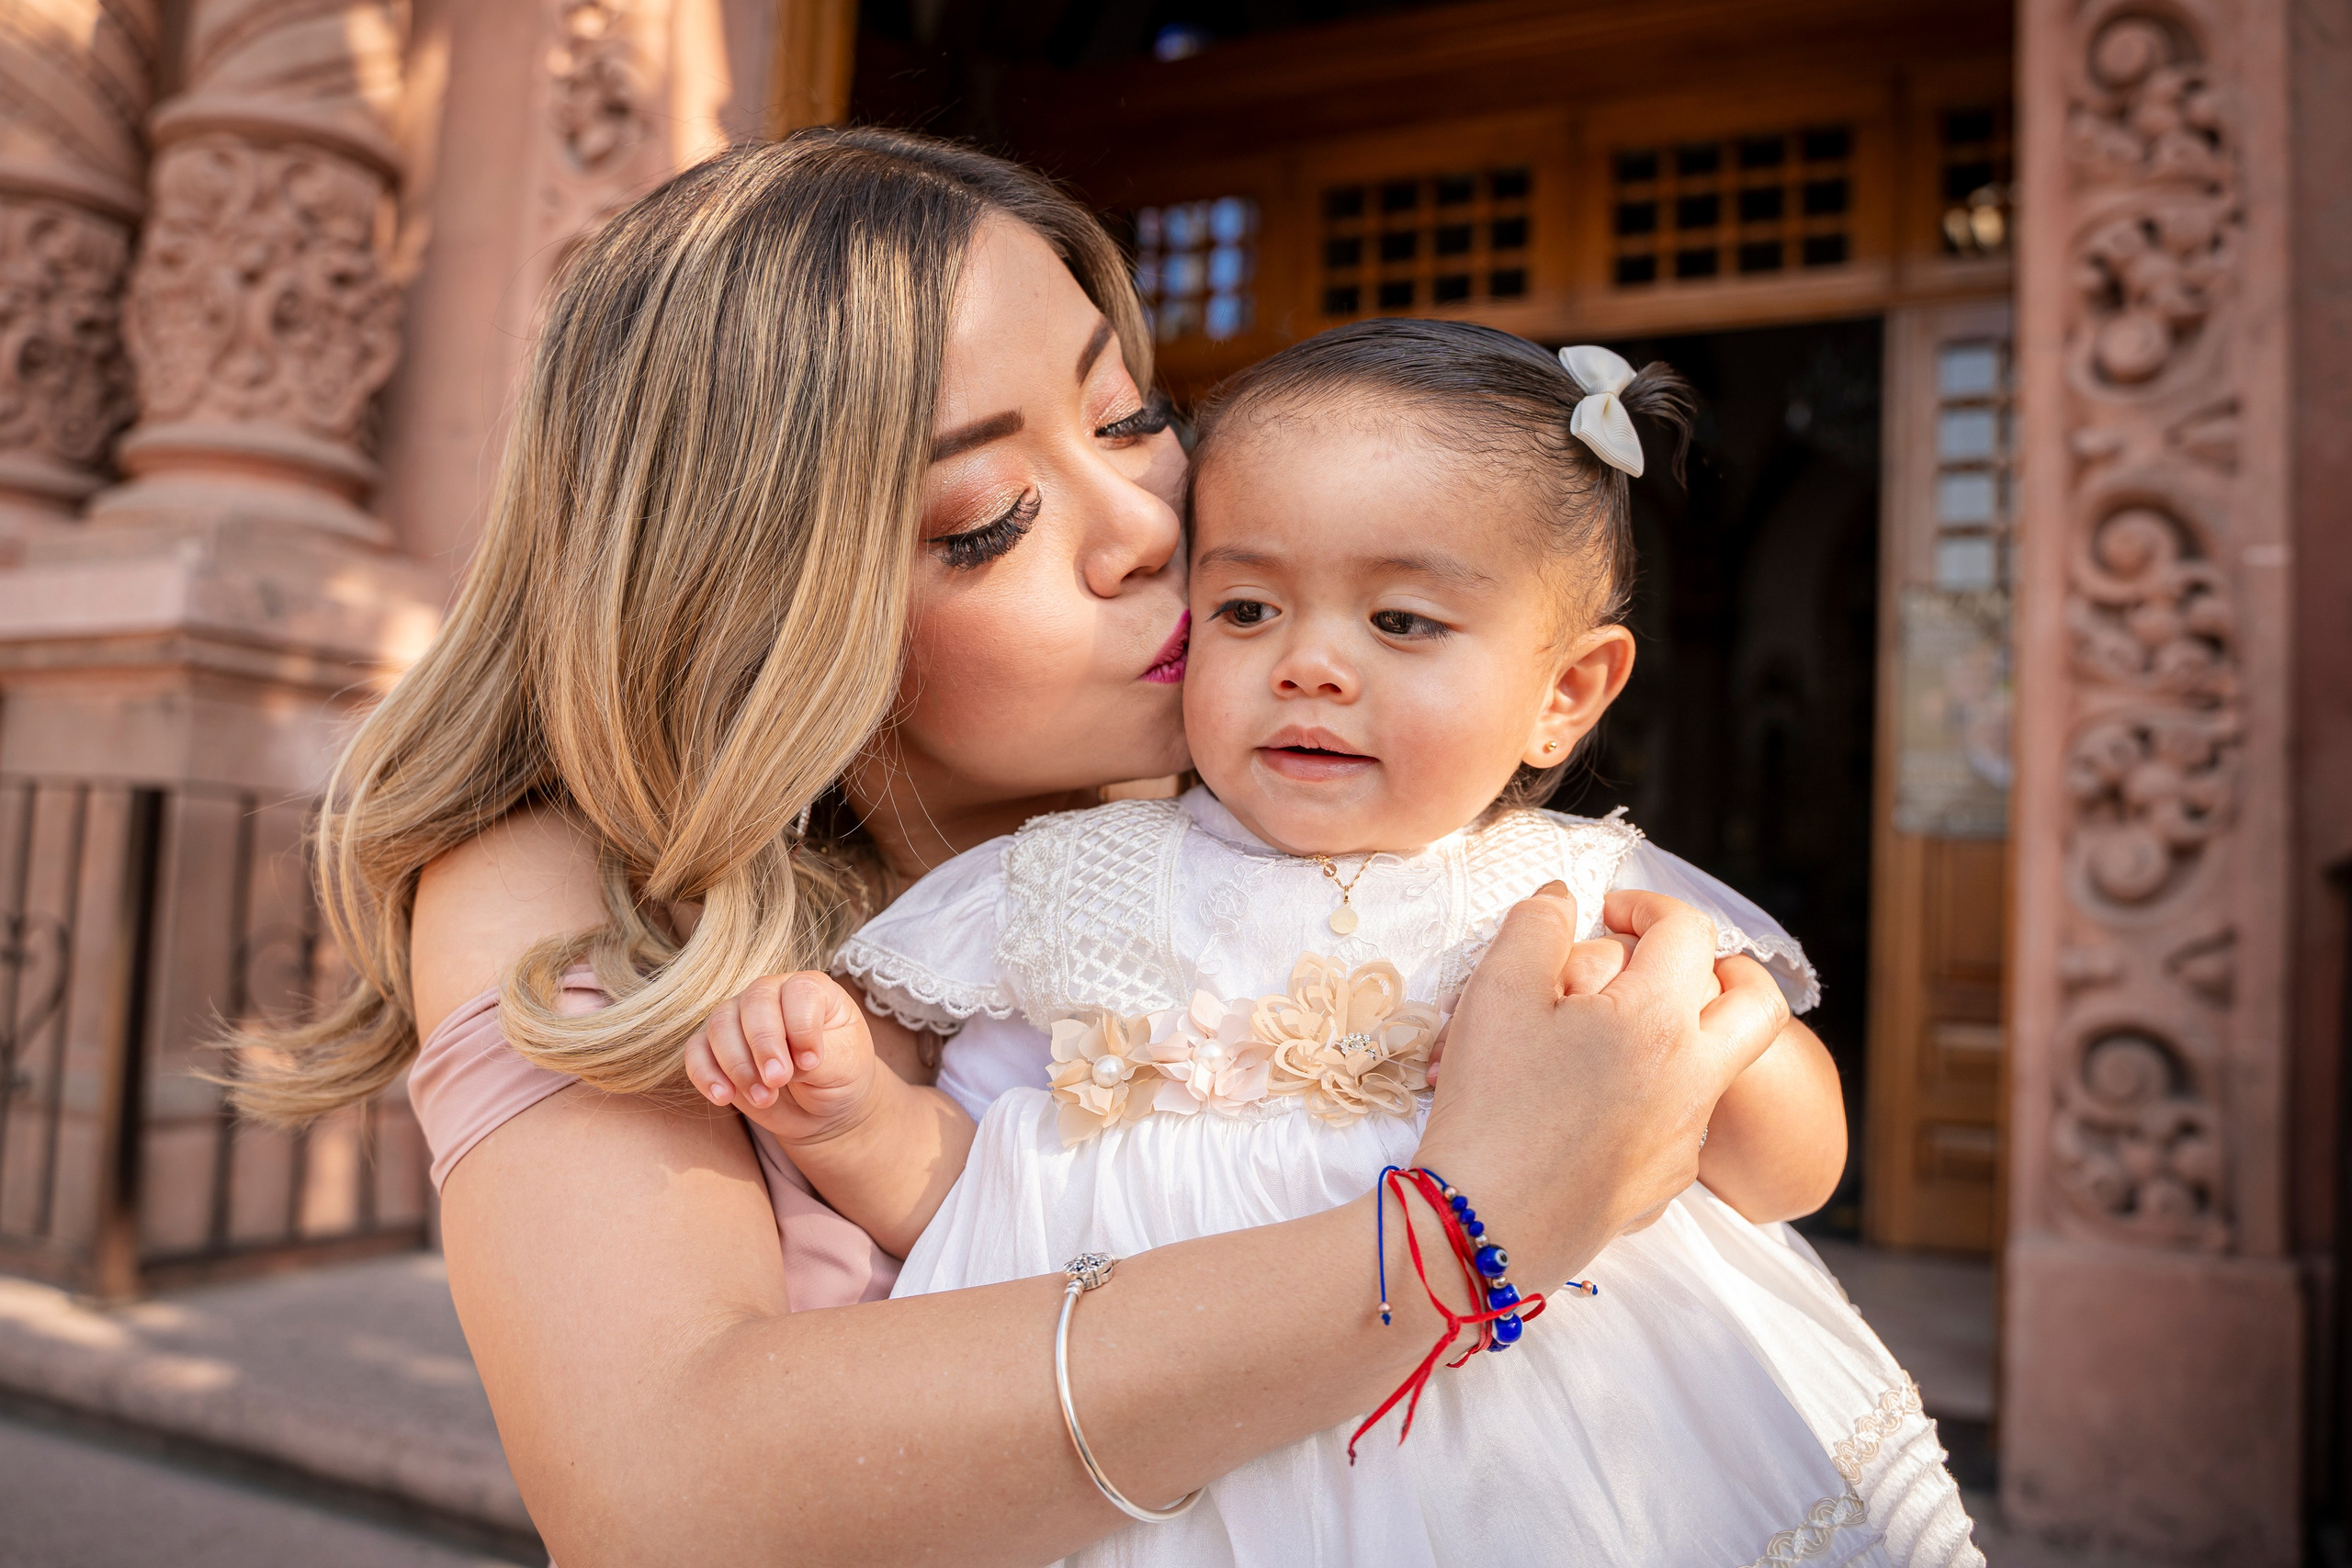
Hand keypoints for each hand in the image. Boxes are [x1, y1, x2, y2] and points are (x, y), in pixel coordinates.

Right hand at [684, 972, 881, 1147]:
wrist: (824, 1108)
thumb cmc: (842, 1076)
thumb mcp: (846, 1066)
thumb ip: (815, 1058)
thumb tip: (779, 1064)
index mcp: (813, 990)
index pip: (799, 991)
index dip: (801, 1027)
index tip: (811, 1062)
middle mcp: (773, 995)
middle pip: (754, 1002)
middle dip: (763, 1045)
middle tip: (778, 1081)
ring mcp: (741, 1018)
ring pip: (720, 1024)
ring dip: (737, 1066)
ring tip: (764, 1098)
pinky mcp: (718, 1049)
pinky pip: (696, 1051)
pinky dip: (705, 1074)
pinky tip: (723, 1097)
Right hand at [1411, 884, 1790, 1287]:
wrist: (1481, 1231)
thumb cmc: (1490, 1107)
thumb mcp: (1498, 992)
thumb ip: (1536, 925)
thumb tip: (1562, 898)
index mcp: (1660, 1021)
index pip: (1688, 932)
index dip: (1646, 906)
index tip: (1606, 915)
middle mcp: (1694, 1080)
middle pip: (1758, 1005)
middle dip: (1726, 969)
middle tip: (1666, 965)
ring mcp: (1685, 1140)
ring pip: (1715, 1066)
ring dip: (1678, 1034)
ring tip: (1599, 1036)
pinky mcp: (1663, 1185)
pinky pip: (1677, 1121)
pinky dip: (1647, 1094)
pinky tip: (1581, 1103)